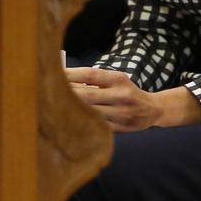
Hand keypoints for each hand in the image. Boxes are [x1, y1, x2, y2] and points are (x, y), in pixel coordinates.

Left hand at [66, 68, 200, 131]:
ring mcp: (120, 113)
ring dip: (72, 110)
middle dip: (68, 93)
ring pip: (91, 112)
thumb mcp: (116, 80)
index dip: (72, 74)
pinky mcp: (119, 128)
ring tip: (54, 107)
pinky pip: (97, 125)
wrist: (152, 110)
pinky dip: (82, 122)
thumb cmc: (126, 91)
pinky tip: (68, 121)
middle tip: (48, 91)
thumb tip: (65, 79)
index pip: (91, 75)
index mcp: (118, 79)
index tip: (55, 72)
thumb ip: (95, 81)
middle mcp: (120, 95)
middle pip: (88, 95)